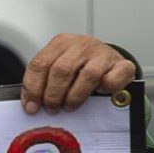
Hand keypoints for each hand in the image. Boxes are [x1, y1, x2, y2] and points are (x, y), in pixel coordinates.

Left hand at [22, 34, 136, 114]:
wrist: (110, 63)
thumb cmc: (80, 68)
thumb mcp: (57, 69)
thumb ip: (42, 81)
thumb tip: (31, 105)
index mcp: (61, 43)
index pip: (40, 63)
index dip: (33, 88)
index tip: (32, 107)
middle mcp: (81, 44)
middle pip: (61, 70)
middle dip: (52, 95)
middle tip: (52, 109)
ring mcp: (102, 52)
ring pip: (87, 75)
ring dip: (74, 96)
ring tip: (69, 106)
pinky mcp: (122, 64)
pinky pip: (112, 79)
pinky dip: (105, 89)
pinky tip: (99, 93)